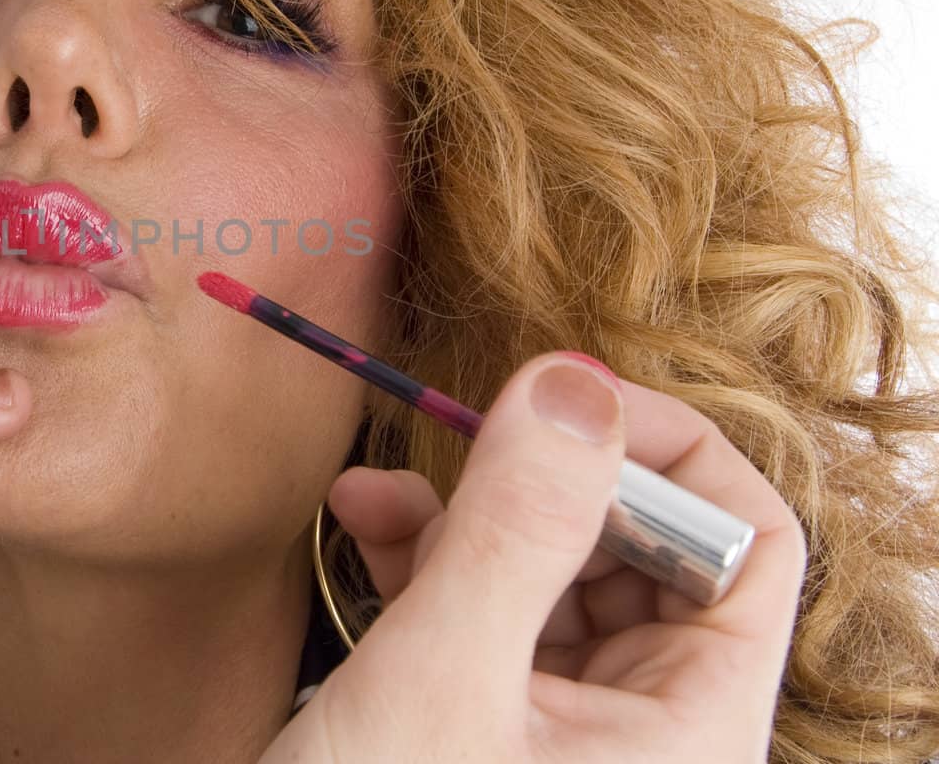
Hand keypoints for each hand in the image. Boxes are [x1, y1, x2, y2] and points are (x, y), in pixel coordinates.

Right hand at [262, 351, 807, 762]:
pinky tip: (363, 525)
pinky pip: (480, 612)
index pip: (746, 550)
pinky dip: (423, 558)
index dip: (668, 457)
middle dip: (545, 480)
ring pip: (549, 575)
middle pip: (644, 552)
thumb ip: (515, 529)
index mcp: (686, 738)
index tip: (563, 400)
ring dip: (466, 513)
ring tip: (384, 485)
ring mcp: (558, 732)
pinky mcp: (484, 726)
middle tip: (465, 431)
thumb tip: (574, 382)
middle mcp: (639, 733)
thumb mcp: (441, 681)